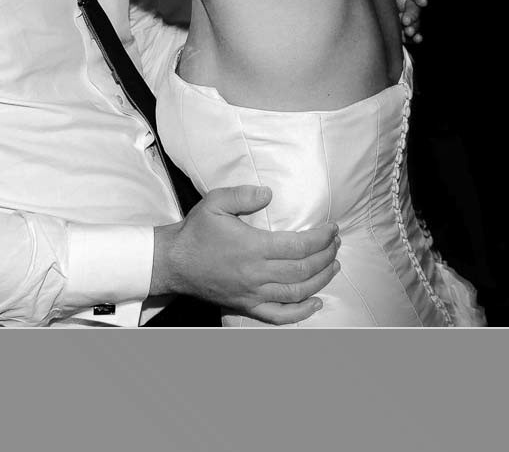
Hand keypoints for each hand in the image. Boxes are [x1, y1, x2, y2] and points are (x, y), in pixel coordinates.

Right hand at [154, 185, 340, 324]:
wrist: (173, 262)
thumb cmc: (195, 231)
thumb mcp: (214, 202)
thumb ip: (242, 195)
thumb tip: (269, 194)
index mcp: (252, 247)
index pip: (299, 246)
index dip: (321, 238)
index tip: (332, 229)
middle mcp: (256, 273)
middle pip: (304, 269)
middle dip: (327, 255)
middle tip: (336, 243)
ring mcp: (253, 293)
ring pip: (298, 292)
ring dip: (321, 279)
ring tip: (334, 265)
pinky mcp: (247, 305)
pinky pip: (280, 315)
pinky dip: (302, 312)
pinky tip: (316, 302)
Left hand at [387, 0, 426, 42]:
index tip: (423, 1)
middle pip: (413, 7)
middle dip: (412, 15)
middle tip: (407, 21)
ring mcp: (406, 10)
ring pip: (413, 19)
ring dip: (413, 27)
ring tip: (410, 33)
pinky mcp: (401, 20)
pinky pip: (409, 27)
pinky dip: (412, 34)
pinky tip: (415, 40)